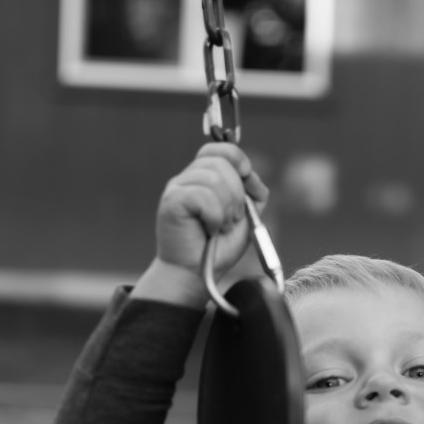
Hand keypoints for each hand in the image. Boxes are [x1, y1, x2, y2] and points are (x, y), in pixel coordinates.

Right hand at [154, 142, 269, 278]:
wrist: (195, 274)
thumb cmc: (217, 247)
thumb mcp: (245, 217)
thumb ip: (251, 194)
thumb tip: (252, 176)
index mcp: (205, 176)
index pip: (222, 150)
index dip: (240, 162)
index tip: (248, 184)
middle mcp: (189, 177)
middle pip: (222, 163)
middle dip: (237, 195)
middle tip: (231, 219)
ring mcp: (177, 187)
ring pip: (213, 178)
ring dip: (226, 208)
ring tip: (220, 227)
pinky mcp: (171, 201)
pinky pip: (203, 196)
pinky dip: (214, 216)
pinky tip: (209, 229)